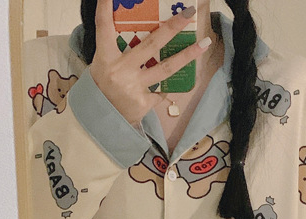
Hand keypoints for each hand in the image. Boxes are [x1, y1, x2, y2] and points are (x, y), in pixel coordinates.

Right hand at [88, 1, 211, 126]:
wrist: (104, 121)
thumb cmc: (103, 87)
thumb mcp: (102, 65)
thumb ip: (115, 48)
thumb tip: (133, 27)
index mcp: (105, 57)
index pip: (104, 27)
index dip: (105, 8)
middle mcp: (120, 70)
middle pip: (150, 45)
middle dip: (171, 27)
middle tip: (188, 13)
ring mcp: (134, 87)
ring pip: (165, 68)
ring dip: (186, 55)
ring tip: (204, 44)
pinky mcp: (144, 103)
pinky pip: (161, 91)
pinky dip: (165, 87)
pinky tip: (174, 84)